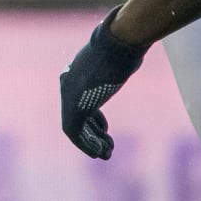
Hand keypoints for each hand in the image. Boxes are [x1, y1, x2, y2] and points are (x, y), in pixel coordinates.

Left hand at [59, 8, 148, 159]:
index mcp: (74, 75)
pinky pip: (74, 131)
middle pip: (76, 117)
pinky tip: (101, 152)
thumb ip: (116, 63)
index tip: (105, 131)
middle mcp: (67, 86)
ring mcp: (69, 96)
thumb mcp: (117, 56)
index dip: (94, 120)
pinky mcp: (74, 105)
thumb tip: (132, 54)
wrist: (117, 45)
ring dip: (90, 144)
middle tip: (106, 150)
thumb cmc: (123, 47)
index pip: (79, 103)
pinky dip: (86, 144)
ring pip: (74, 128)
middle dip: (91, 135)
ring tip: (106, 155)